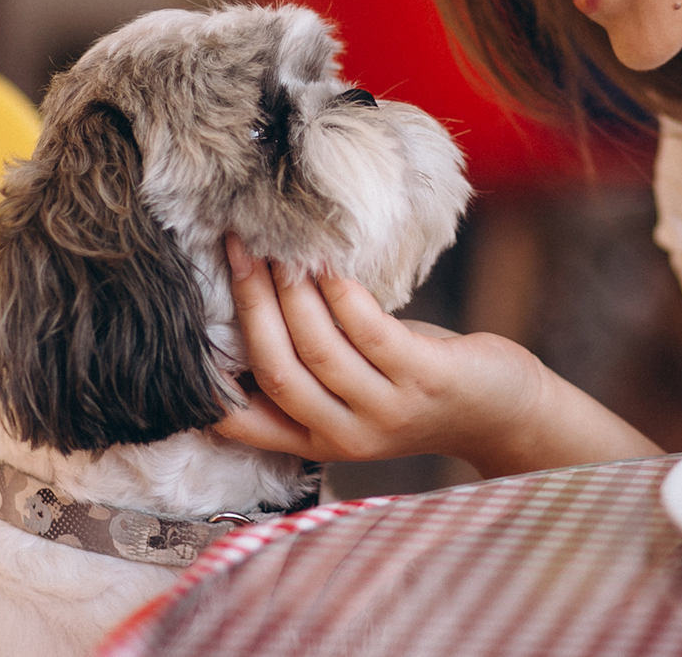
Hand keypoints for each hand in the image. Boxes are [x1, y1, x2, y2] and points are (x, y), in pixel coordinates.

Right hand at [214, 235, 660, 475]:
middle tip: (235, 245)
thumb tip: (249, 291)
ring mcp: (386, 410)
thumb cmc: (414, 383)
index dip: (205, 381)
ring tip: (278, 241)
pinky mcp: (424, 377)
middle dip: (249, 302)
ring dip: (290, 289)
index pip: (243, 423)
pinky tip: (328, 256)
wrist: (500, 409)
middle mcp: (346, 434)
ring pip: (318, 348)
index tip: (181, 323)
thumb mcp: (353, 388)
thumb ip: (306, 363)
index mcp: (317, 440)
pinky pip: (369, 330)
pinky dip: (341, 291)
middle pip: (275, 369)